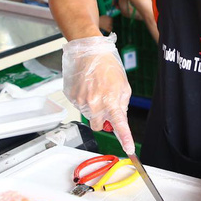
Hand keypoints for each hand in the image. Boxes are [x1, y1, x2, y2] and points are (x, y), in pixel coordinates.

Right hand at [61, 35, 133, 153]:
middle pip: (99, 126)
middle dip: (103, 119)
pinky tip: (87, 86)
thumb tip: (118, 118)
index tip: (128, 149)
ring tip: (95, 88)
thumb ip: (122, 104)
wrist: (88, 51)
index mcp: (111, 101)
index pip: (119, 125)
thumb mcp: (123, 85)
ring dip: (93, 107)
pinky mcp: (72, 97)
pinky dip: (84, 99)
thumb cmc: (107, 65)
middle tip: (105, 104)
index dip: (125, 139)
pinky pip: (79, 105)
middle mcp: (95, 104)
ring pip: (88, 115)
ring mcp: (81, 101)